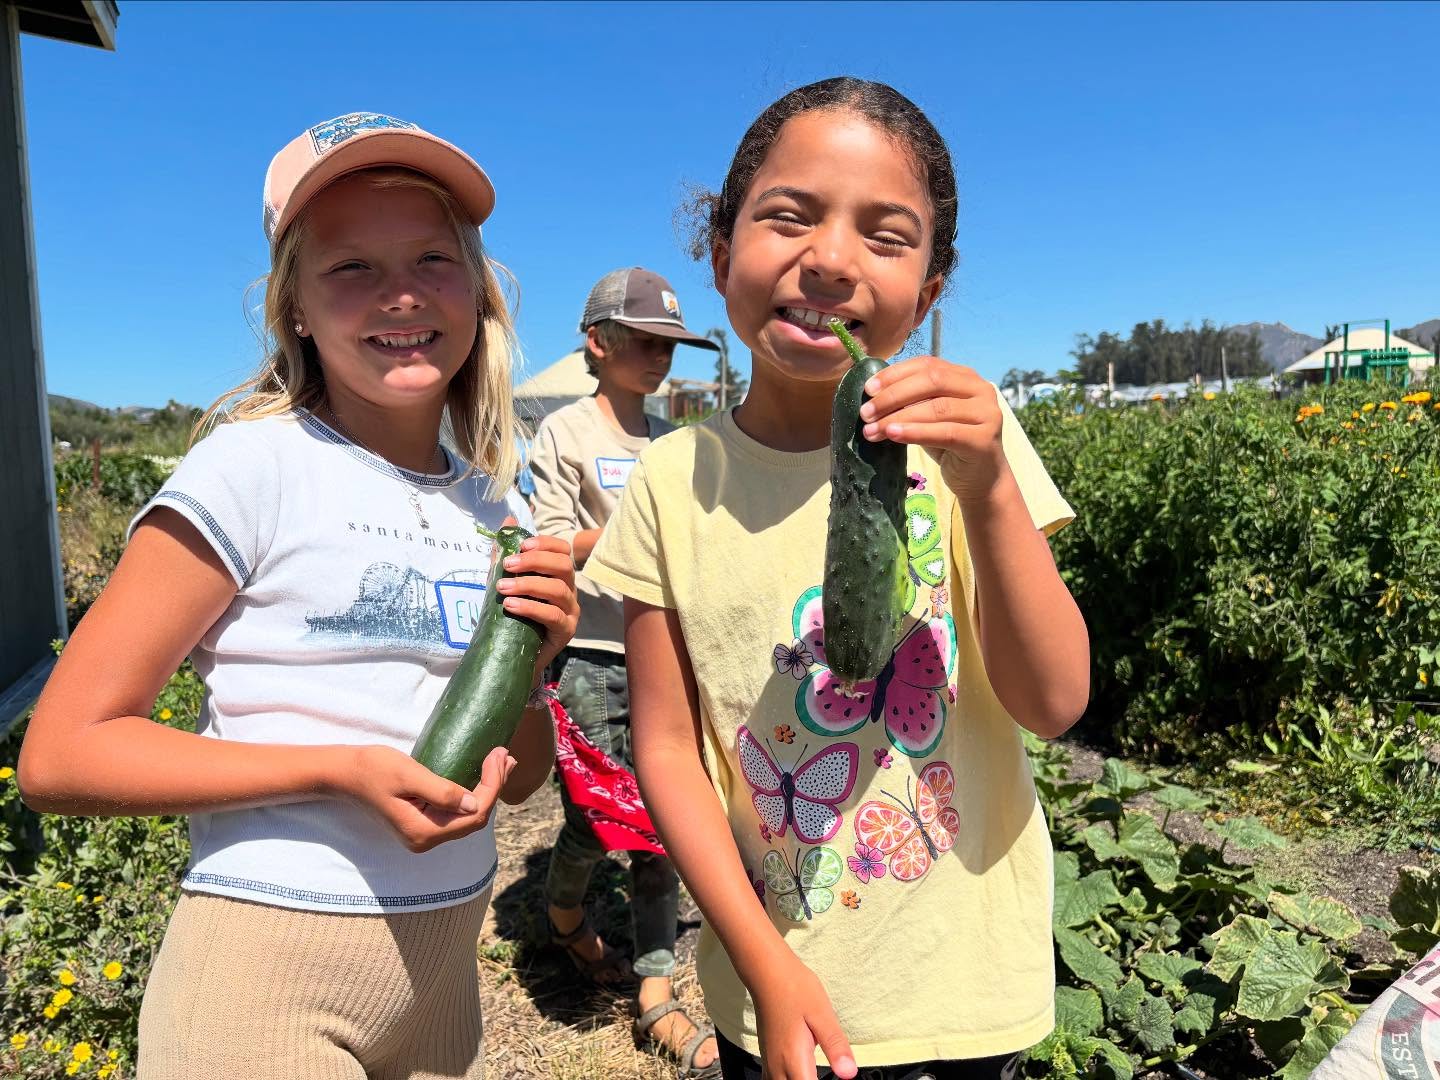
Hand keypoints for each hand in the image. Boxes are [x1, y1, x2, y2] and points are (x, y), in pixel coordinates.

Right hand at [341, 744, 514, 852]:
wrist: (344, 775)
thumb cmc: (372, 769)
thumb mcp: (408, 775)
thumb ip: (441, 791)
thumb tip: (474, 803)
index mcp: (423, 832)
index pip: (474, 814)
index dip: (493, 785)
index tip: (498, 754)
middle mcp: (426, 840)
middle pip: (474, 818)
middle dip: (494, 786)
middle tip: (506, 755)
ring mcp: (424, 834)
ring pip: (467, 816)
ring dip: (487, 789)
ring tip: (501, 762)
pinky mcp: (422, 823)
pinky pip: (456, 813)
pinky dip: (472, 793)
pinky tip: (482, 776)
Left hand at [494, 519, 579, 676]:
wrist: (514, 657)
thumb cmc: (513, 617)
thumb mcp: (507, 582)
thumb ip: (506, 554)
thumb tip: (507, 521)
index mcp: (558, 577)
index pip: (563, 551)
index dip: (545, 544)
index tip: (522, 545)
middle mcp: (569, 591)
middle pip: (563, 566)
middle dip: (535, 561)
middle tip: (508, 565)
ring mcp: (571, 612)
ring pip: (558, 589)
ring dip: (528, 584)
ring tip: (502, 588)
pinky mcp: (565, 631)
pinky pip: (553, 615)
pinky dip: (531, 607)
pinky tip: (511, 605)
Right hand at [752, 956, 855, 1079]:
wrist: (767, 972)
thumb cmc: (795, 988)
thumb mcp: (822, 1014)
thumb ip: (834, 1045)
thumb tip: (849, 1073)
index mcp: (794, 1060)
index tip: (838, 1074)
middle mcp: (778, 1067)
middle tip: (827, 1074)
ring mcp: (769, 1063)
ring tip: (814, 1074)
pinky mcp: (767, 1056)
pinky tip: (799, 1075)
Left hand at [858, 356, 1008, 503]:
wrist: (981, 480)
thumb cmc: (950, 445)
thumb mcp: (929, 418)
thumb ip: (912, 402)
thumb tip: (873, 396)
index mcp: (965, 377)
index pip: (927, 365)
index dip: (895, 374)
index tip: (868, 388)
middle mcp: (980, 389)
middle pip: (932, 382)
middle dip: (893, 395)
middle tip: (866, 412)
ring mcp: (986, 414)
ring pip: (936, 408)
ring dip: (898, 417)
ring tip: (872, 429)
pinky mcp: (983, 439)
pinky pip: (945, 432)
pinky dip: (916, 432)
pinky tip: (893, 435)